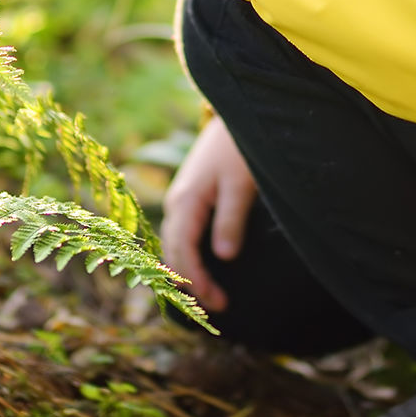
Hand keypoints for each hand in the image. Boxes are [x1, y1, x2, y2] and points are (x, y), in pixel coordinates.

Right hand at [161, 116, 255, 311]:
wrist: (239, 110)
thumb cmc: (241, 147)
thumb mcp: (241, 184)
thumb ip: (232, 220)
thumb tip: (223, 258)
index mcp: (186, 201)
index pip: (184, 253)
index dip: (198, 282)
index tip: (219, 304)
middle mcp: (177, 202)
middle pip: (174, 252)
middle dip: (192, 283)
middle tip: (221, 306)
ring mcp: (182, 198)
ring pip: (175, 243)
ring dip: (189, 270)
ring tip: (212, 294)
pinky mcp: (191, 195)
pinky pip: (183, 233)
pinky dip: (189, 254)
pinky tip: (203, 266)